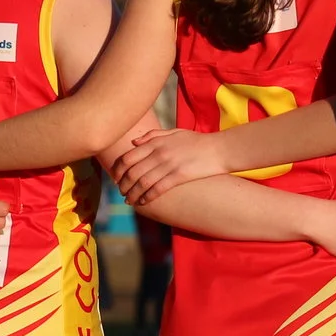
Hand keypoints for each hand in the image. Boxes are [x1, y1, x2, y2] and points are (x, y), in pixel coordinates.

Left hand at [111, 127, 231, 204]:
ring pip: (142, 183)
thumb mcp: (174, 133)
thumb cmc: (197, 141)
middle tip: (121, 192)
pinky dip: (146, 197)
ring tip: (128, 200)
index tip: (116, 178)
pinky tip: (143, 202)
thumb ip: (152, 136)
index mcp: (156, 142)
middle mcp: (159, 153)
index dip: (118, 170)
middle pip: (132, 172)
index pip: (128, 157)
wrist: (219, 149)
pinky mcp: (178, 176)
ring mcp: (168, 164)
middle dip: (123, 185)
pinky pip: (157, 189)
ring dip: (132, 194)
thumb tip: (133, 142)